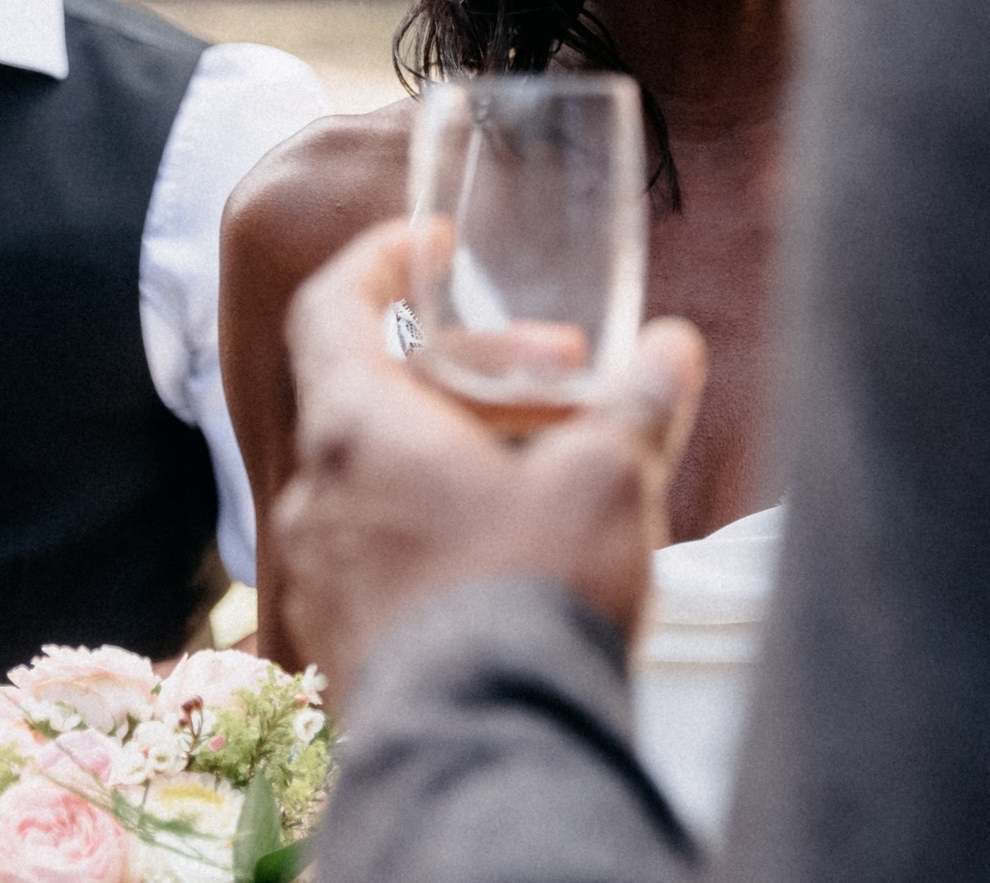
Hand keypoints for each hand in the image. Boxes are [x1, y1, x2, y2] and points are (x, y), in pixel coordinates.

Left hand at [271, 221, 706, 701]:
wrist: (484, 747)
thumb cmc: (529, 592)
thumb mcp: (609, 476)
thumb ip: (640, 402)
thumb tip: (673, 347)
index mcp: (356, 429)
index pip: (332, 306)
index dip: (378, 259)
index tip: (430, 242)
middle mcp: (316, 496)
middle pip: (380, 393)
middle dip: (480, 369)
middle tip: (567, 373)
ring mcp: (322, 576)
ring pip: (385, 475)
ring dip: (465, 448)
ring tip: (559, 462)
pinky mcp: (345, 642)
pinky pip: (387, 549)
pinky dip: (446, 519)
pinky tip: (524, 546)